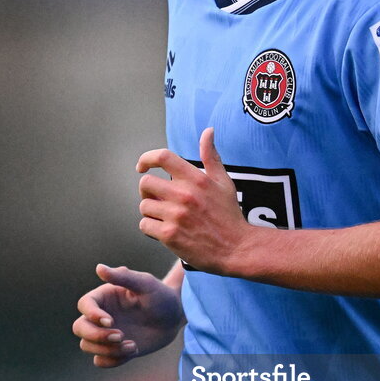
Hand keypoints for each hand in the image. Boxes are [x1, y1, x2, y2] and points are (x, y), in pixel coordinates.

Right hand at [73, 265, 184, 367]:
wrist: (174, 317)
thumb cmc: (160, 295)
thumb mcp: (145, 283)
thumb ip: (123, 276)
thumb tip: (99, 268)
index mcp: (104, 297)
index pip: (84, 305)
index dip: (92, 314)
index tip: (110, 321)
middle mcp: (100, 316)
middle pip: (79, 328)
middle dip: (96, 336)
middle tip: (120, 336)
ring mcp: (106, 334)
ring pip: (87, 346)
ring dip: (107, 350)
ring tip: (132, 345)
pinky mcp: (114, 350)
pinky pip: (101, 361)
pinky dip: (113, 360)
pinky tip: (133, 350)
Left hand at [137, 127, 248, 273]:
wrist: (237, 249)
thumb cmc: (229, 215)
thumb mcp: (223, 182)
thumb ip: (211, 156)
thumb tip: (208, 131)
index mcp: (196, 179)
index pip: (163, 157)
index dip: (146, 159)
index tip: (142, 167)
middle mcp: (184, 194)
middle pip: (146, 183)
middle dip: (148, 191)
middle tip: (157, 199)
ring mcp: (176, 215)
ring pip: (144, 206)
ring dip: (151, 212)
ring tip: (166, 218)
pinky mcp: (170, 235)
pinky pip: (145, 225)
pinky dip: (151, 228)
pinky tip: (166, 231)